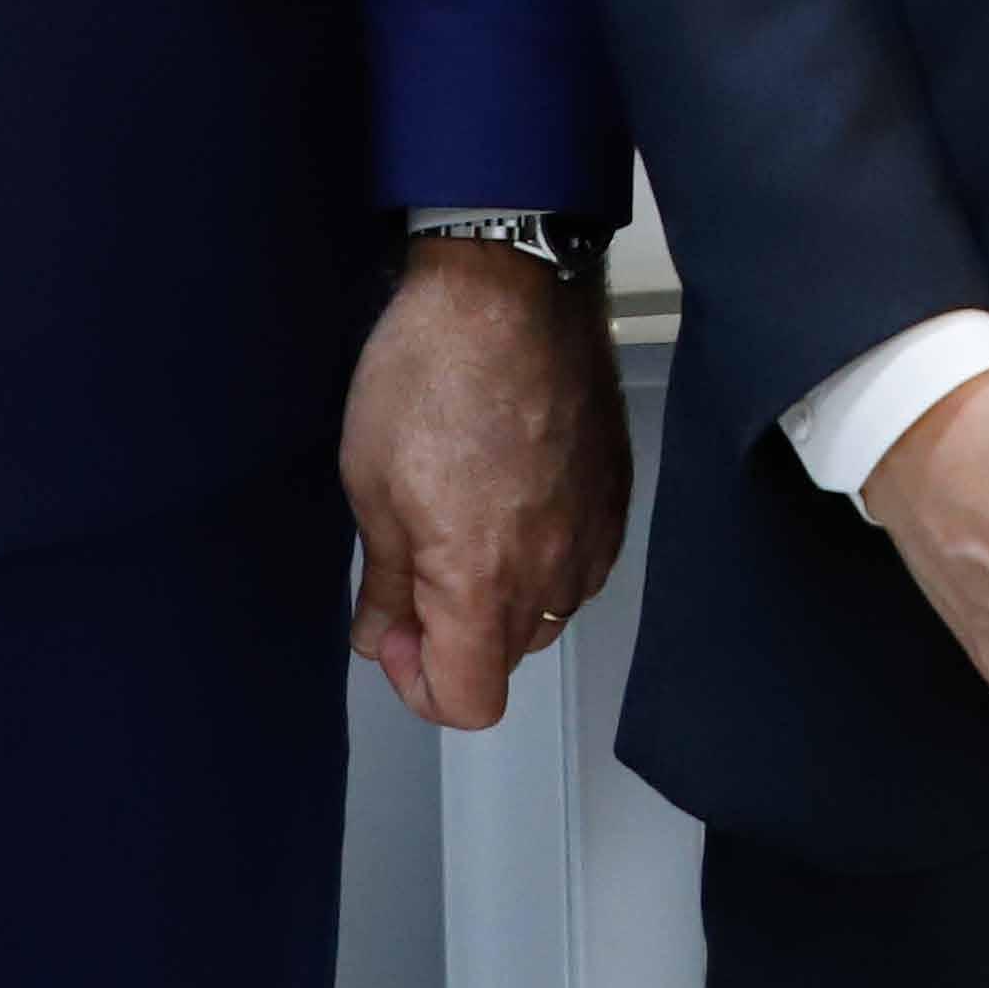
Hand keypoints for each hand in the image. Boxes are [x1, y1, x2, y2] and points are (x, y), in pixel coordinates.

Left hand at [338, 237, 633, 730]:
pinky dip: (543, 554)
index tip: (394, 629)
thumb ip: (383, 581)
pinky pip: (581, 563)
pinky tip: (510, 495)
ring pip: (546, 615)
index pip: (469, 701)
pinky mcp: (617, 494)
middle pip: (506, 660)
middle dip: (453, 637)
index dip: (419, 684)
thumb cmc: (432, 370)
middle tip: (411, 569)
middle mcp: (553, 572)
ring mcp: (595, 533)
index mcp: (483, 580)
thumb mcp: (371, 482)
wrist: (512, 286)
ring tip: (461, 521)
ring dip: (501, 596)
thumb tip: (384, 633)